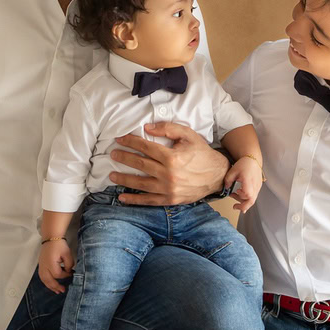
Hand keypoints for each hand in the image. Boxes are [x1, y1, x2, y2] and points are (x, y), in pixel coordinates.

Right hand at [38, 239, 74, 293]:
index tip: (71, 273)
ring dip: (50, 287)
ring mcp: (41, 266)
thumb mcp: (67, 253)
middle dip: (56, 286)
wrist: (51, 238)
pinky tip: (51, 285)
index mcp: (51, 263)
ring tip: (57, 291)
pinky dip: (46, 283)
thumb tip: (68, 272)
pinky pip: (42, 277)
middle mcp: (44, 266)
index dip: (65, 275)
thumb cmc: (59, 245)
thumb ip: (69, 264)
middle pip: (49, 280)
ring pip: (44, 280)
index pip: (58, 274)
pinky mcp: (40, 266)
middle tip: (63, 290)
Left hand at [109, 122, 229, 204]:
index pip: (146, 147)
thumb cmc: (202, 153)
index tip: (120, 139)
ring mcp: (169, 189)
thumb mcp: (188, 135)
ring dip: (124, 179)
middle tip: (113, 154)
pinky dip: (134, 200)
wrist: (217, 175)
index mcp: (172, 157)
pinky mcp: (170, 200)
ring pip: (140, 184)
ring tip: (112, 175)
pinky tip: (123, 198)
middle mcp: (168, 174)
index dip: (131, 142)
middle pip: (140, 164)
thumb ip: (168, 129)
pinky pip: (149, 200)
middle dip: (124, 158)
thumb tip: (147, 128)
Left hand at [225, 156, 262, 211]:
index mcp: (249, 180)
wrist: (253, 160)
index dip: (241, 197)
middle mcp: (255, 185)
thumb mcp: (233, 171)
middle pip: (251, 200)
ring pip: (252, 199)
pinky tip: (240, 194)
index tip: (235, 193)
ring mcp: (258, 187)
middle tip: (235, 207)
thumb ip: (228, 180)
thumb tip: (226, 188)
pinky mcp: (258, 187)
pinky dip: (247, 198)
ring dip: (243, 201)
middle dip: (243, 206)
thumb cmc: (244, 164)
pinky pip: (254, 196)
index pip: (248, 194)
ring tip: (234, 195)